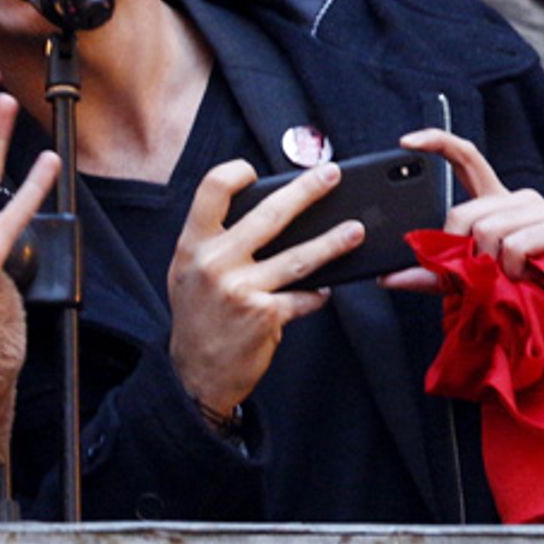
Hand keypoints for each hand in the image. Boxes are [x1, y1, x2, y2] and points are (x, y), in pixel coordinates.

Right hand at [168, 160, 363, 416]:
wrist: (194, 373)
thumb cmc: (197, 318)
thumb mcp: (187, 273)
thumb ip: (214, 243)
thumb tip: (261, 214)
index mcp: (192, 245)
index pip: (212, 190)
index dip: (236, 172)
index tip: (255, 170)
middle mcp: (214, 262)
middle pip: (268, 214)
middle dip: (307, 191)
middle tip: (332, 175)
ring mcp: (241, 288)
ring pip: (299, 256)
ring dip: (334, 242)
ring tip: (356, 231)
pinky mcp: (266, 314)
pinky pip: (304, 297)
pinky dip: (317, 294)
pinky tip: (325, 290)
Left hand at [382, 129, 543, 290]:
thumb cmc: (517, 284)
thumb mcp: (468, 275)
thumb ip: (432, 271)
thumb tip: (386, 278)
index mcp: (494, 201)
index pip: (466, 157)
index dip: (437, 142)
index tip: (406, 142)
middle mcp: (519, 197)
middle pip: (463, 213)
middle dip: (460, 249)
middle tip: (480, 271)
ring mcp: (541, 209)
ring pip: (487, 231)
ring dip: (490, 265)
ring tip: (508, 276)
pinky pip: (513, 247)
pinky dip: (511, 270)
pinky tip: (526, 276)